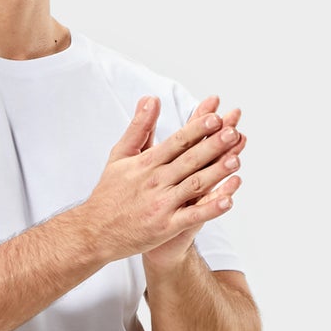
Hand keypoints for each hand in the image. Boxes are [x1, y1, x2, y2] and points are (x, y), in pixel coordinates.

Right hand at [79, 93, 245, 268]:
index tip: (215, 118)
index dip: (197, 129)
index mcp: (146, 163)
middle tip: (233, 133)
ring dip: (216, 173)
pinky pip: (192, 216)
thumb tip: (150, 99)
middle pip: (189, 160)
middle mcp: (155, 181)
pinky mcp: (165, 227)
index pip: (176, 141)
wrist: (94, 232)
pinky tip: (228, 201)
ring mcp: (161, 204)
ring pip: (194, 185)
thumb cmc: (109, 193)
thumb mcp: (120, 156)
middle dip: (212, 146)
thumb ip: (138, 127)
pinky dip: (210, 209)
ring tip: (236, 160)